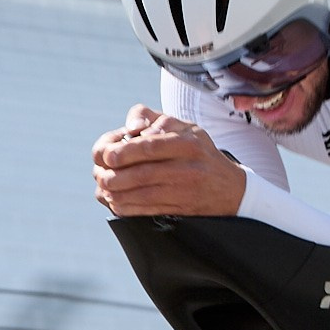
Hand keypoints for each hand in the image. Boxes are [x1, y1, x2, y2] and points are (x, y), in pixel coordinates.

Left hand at [93, 106, 246, 218]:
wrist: (230, 188)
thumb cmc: (199, 152)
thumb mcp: (185, 127)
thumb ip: (156, 119)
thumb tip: (132, 126)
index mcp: (189, 142)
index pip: (151, 145)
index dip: (124, 151)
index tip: (106, 154)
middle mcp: (190, 167)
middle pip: (144, 173)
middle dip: (115, 176)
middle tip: (98, 174)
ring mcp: (187, 191)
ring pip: (145, 194)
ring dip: (117, 193)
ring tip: (103, 188)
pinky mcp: (183, 209)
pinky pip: (151, 210)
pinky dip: (129, 208)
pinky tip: (116, 202)